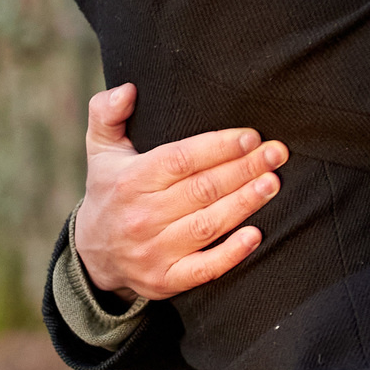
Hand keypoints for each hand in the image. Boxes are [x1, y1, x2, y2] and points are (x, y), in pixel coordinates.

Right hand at [70, 84, 288, 302]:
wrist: (93, 255)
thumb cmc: (109, 191)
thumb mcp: (100, 150)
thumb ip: (106, 113)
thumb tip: (128, 89)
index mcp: (131, 180)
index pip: (181, 159)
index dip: (218, 147)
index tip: (251, 136)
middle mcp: (142, 216)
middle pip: (202, 189)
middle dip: (244, 169)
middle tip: (277, 153)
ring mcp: (154, 250)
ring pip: (207, 224)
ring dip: (244, 203)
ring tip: (273, 183)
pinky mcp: (166, 279)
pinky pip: (203, 268)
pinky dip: (231, 253)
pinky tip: (256, 235)